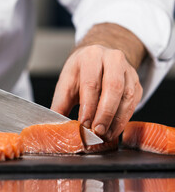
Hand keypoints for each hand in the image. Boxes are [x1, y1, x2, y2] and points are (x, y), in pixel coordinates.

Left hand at [51, 23, 145, 140]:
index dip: (88, 106)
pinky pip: (134, 102)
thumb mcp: (66, 84)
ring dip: (117, 119)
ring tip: (105, 135)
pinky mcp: (136, 82)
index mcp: (91, 57)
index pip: (91, 83)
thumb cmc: (80, 73)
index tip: (84, 124)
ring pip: (127, 96)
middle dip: (105, 113)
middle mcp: (112, 59)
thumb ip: (60, 104)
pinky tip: (114, 129)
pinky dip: (124, 119)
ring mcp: (128, 70)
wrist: (97, 59)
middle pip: (113, 87)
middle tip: (97, 131)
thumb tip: (56, 126)